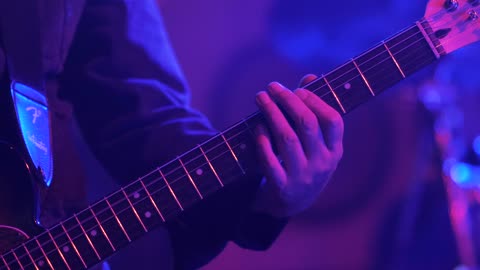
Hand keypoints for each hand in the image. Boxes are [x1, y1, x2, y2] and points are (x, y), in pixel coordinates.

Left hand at [252, 74, 343, 217]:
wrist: (291, 204)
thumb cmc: (303, 163)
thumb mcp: (315, 143)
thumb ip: (312, 110)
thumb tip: (310, 76)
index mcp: (334, 151)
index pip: (333, 121)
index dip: (315, 100)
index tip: (298, 88)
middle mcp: (321, 164)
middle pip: (307, 124)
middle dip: (288, 101)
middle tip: (272, 86)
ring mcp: (302, 177)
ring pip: (287, 138)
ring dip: (272, 114)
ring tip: (260, 97)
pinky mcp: (282, 187)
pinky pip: (270, 161)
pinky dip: (262, 141)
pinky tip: (256, 126)